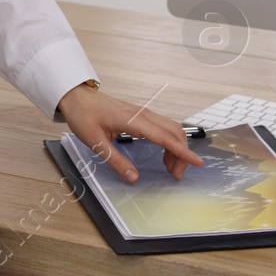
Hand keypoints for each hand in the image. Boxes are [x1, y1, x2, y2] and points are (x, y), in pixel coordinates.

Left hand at [56, 84, 204, 183]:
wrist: (77, 97)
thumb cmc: (83, 116)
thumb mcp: (96, 142)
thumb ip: (116, 161)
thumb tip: (134, 178)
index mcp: (133, 120)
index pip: (165, 137)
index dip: (182, 152)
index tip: (198, 163)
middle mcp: (143, 114)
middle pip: (174, 132)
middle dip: (181, 154)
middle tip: (176, 175)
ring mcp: (143, 112)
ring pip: (171, 128)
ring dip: (177, 148)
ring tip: (171, 168)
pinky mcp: (141, 114)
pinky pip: (163, 127)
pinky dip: (170, 141)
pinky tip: (164, 155)